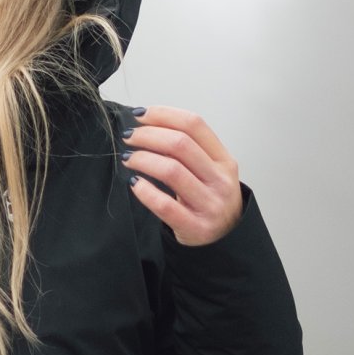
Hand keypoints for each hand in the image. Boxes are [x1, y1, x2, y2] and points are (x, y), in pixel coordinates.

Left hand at [122, 106, 244, 244]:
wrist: (225, 239)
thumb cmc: (210, 200)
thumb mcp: (212, 171)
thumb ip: (191, 150)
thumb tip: (149, 124)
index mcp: (224, 160)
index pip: (194, 125)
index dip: (163, 115)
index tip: (141, 115)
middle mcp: (220, 179)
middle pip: (180, 144)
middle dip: (148, 135)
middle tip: (129, 137)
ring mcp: (209, 204)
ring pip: (171, 170)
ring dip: (143, 159)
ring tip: (129, 158)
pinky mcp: (195, 226)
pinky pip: (164, 205)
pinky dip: (145, 191)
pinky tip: (134, 183)